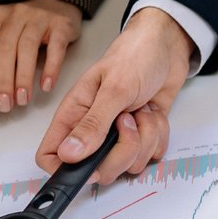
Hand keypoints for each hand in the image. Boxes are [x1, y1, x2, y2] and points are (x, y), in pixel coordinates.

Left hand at [0, 0, 82, 112]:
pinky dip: (51, 68)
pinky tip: (46, 85)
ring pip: (27, 49)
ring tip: (23, 100)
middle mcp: (14, 14)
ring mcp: (38, 17)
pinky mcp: (60, 24)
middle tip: (5, 105)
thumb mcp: (4, 37)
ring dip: (23, 77)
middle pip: (4, 51)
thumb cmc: (27, 28)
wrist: (59, 6)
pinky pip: (55, 48)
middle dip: (3, 82)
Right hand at [37, 7, 192, 183]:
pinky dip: (159, 135)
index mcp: (74, 115)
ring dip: (146, 137)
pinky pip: (151, 155)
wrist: (167, 48)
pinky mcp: (142, 137)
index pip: (50, 156)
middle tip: (128, 119)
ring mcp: (118, 136)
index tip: (90, 163)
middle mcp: (93, 130)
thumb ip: (93, 124)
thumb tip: (68, 154)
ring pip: (129, 164)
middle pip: (98, 170)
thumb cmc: (135, 57)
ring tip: (142, 108)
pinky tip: (154, 113)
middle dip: (123, 151)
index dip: (64, 169)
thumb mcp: (114, 88)